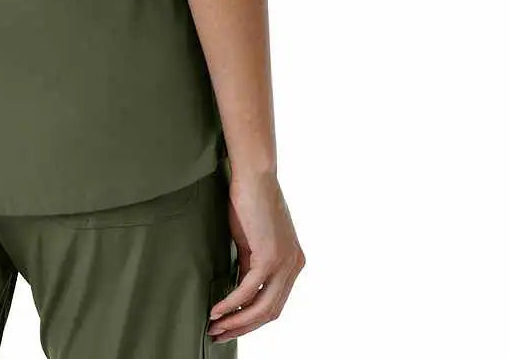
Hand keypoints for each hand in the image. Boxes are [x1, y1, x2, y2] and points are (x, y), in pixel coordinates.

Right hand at [207, 169, 305, 341]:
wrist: (254, 174)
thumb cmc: (249, 201)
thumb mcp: (251, 241)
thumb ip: (250, 265)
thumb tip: (239, 291)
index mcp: (293, 263)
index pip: (275, 303)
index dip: (252, 319)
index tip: (229, 325)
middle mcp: (294, 266)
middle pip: (270, 312)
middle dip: (243, 327)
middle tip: (219, 334)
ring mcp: (284, 263)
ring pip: (262, 308)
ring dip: (236, 321)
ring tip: (215, 327)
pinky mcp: (270, 257)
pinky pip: (248, 290)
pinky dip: (231, 303)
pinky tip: (216, 309)